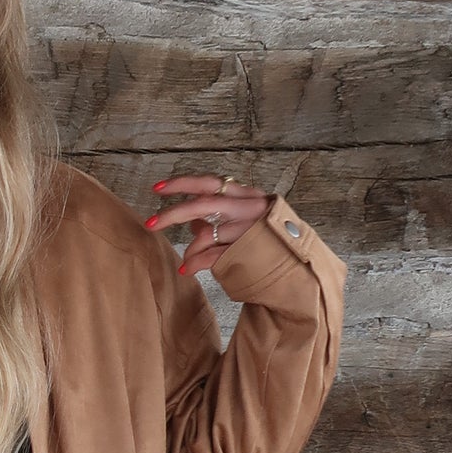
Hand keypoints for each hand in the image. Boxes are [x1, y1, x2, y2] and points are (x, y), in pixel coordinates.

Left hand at [146, 174, 269, 279]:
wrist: (301, 266)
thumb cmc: (271, 241)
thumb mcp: (248, 219)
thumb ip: (220, 216)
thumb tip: (192, 222)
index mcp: (248, 195)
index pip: (210, 183)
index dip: (182, 183)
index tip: (157, 187)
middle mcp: (249, 208)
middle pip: (202, 205)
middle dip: (172, 214)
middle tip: (150, 224)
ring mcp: (249, 230)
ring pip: (205, 234)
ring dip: (191, 248)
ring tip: (188, 261)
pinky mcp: (247, 252)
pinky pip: (211, 256)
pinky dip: (196, 262)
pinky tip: (187, 269)